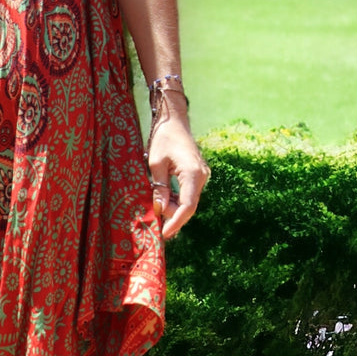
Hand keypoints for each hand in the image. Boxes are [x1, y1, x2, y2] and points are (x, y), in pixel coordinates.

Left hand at [147, 116, 208, 240]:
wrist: (174, 121)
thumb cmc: (163, 138)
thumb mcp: (156, 164)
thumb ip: (159, 188)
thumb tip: (160, 209)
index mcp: (193, 173)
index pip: (187, 205)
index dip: (176, 222)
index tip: (164, 234)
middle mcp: (201, 176)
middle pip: (188, 206)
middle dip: (172, 216)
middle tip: (155, 223)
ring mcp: (201, 176)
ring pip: (188, 201)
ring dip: (172, 208)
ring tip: (155, 209)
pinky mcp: (197, 175)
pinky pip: (187, 194)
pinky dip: (175, 200)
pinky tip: (162, 201)